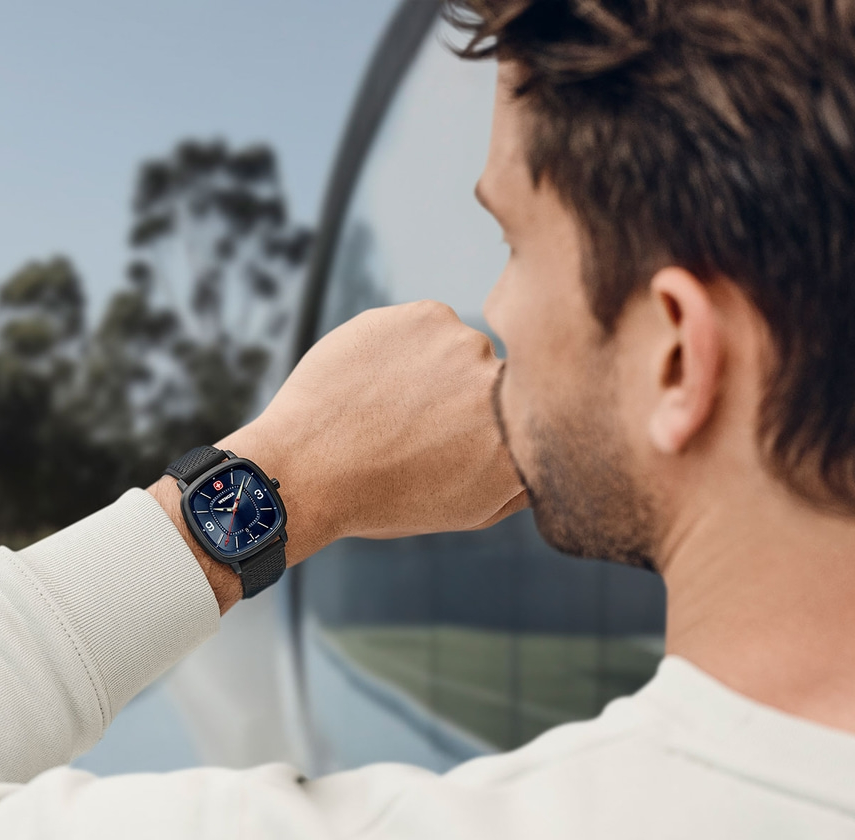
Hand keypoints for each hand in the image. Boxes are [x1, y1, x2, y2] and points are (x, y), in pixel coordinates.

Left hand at [223, 301, 526, 545]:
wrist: (305, 471)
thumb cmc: (384, 499)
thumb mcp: (470, 510)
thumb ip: (523, 480)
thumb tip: (549, 451)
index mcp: (520, 441)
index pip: (531, 413)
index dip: (495, 421)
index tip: (462, 432)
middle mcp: (504, 388)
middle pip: (497, 378)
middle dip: (466, 396)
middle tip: (418, 425)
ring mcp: (465, 346)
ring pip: (462, 349)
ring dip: (437, 368)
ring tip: (390, 406)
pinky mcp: (427, 315)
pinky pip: (428, 325)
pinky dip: (406, 345)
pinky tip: (375, 380)